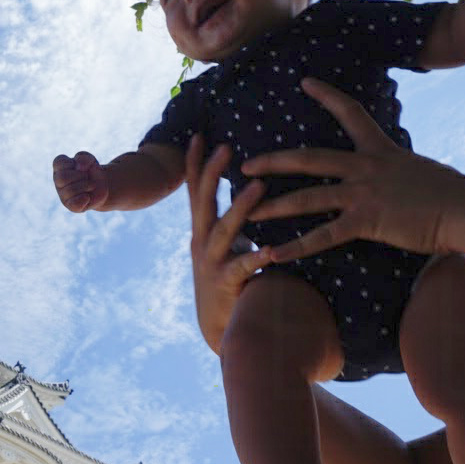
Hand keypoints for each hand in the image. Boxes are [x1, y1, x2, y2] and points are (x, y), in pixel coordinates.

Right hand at [52, 151, 108, 211]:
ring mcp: (63, 195)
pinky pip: (75, 204)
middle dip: (80, 176)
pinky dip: (84, 199)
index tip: (80, 166)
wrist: (103, 185)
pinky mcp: (71, 206)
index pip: (59, 162)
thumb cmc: (92, 171)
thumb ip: (84, 158)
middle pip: (62, 178)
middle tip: (87, 176)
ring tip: (91, 186)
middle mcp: (58, 182)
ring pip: (70, 190)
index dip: (72, 163)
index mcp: (59, 168)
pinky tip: (88, 196)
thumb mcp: (90, 159)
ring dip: (86, 186)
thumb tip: (79, 167)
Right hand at [185, 134, 271, 352]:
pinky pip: (241, 268)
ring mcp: (211, 263)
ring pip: (224, 231)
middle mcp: (202, 242)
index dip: (194, 164)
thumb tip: (249, 190)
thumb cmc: (229, 280)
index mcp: (203, 230)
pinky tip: (270, 250)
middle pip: (203, 203)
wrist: (220, 327)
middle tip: (225, 147)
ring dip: (240, 208)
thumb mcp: (225, 245)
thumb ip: (231, 220)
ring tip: (258, 186)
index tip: (198, 135)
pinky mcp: (225, 285)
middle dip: (211, 174)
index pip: (196, 191)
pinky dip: (255, 258)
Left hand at [243, 78, 464, 261]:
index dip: (327, 95)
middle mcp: (365, 167)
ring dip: (273, 207)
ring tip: (245, 214)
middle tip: (245, 165)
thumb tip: (399, 169)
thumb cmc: (452, 194)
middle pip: (308, 157)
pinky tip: (273, 254)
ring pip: (307, 197)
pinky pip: (322, 236)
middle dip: (273, 161)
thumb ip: (398, 168)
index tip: (305, 81)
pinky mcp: (366, 221)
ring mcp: (363, 194)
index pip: (351, 113)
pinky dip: (296, 247)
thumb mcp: (420, 169)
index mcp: (379, 150)